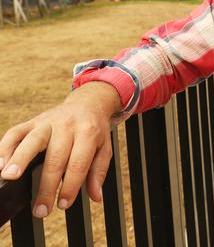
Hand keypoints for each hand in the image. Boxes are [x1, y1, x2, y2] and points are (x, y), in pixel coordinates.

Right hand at [0, 81, 121, 217]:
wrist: (87, 104)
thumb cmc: (94, 130)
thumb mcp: (104, 149)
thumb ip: (98, 172)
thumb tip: (96, 197)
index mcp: (88, 133)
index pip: (78, 163)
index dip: (70, 186)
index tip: (64, 204)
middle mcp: (67, 126)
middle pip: (55, 157)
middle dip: (46, 186)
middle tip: (41, 209)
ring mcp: (48, 122)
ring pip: (32, 140)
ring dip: (20, 159)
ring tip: (10, 178)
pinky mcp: (32, 121)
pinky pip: (15, 132)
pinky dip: (5, 148)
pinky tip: (0, 164)